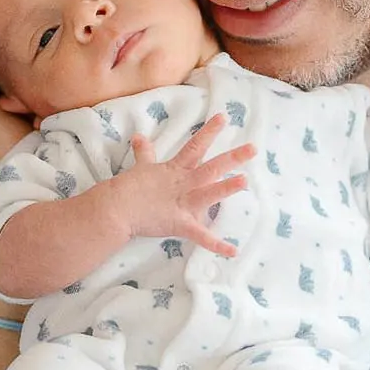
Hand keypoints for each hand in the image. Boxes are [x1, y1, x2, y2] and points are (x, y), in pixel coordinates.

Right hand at [115, 114, 254, 257]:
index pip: (195, 146)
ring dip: (226, 189)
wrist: (116, 208)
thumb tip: (138, 136)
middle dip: (233, 158)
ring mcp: (183, 203)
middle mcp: (183, 183)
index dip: (209, 132)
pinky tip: (233, 252)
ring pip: (208, 194)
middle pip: (211, 167)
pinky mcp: (180, 224)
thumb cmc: (128, 188)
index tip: (224, 118)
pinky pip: (201, 236)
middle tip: (253, 149)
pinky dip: (217, 245)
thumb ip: (145, 153)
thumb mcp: (140, 167)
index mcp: (175, 170)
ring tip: (244, 182)